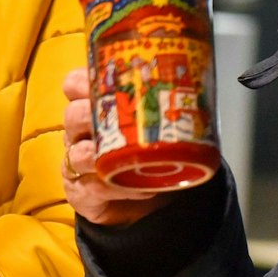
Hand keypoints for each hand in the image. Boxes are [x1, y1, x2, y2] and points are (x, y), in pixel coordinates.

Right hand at [62, 67, 171, 227]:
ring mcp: (76, 162)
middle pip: (72, 114)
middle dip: (90, 113)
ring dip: (99, 156)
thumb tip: (205, 90)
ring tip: (125, 158)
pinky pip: (92, 188)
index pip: (73, 84)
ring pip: (77, 154)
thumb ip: (165, 106)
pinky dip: (116, 188)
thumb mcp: (153, 124)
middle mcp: (78, 132)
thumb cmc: (144, 151)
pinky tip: (140, 188)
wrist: (140, 195)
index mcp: (91, 107)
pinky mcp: (81, 191)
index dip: (83, 81)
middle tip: (120, 116)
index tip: (107, 82)